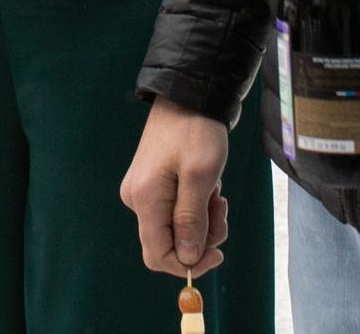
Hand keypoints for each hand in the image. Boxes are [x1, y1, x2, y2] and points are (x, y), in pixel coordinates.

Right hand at [120, 97, 230, 278]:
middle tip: (221, 211)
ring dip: (203, 220)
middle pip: (168, 243)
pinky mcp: (153, 185)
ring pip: (175, 229)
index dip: (188, 263)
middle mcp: (137, 199)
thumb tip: (187, 259)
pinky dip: (197, 207)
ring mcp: (144, 191)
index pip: (158, 254)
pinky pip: (176, 212)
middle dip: (200, 238)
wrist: (190, 95)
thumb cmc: (196, 132)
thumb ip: (192, 221)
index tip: (218, 254)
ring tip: (217, 193)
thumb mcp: (201, 178)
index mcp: (144, 198)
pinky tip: (209, 186)